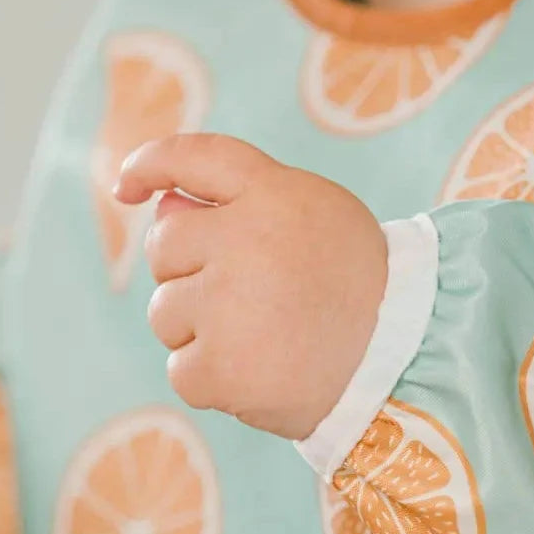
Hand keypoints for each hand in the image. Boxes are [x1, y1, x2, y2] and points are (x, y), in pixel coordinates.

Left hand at [116, 134, 387, 440]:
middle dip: (189, 272)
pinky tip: (260, 372)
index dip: (150, 164)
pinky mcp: (220, 367)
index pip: (195, 156)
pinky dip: (210, 378)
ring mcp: (228, 305)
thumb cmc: (356, 286)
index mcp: (275, 193)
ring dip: (198, 329)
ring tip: (265, 337)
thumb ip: (239, 200)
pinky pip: (180, 368)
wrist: (406, 365)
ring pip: (164, 311)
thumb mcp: (314, 215)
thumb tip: (160, 208)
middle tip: (252, 296)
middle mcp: (245, 239)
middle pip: (164, 246)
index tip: (127, 187)